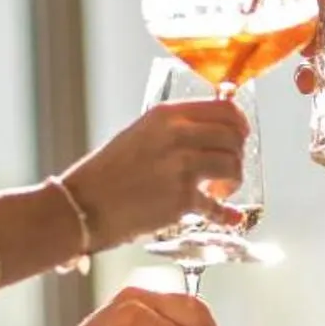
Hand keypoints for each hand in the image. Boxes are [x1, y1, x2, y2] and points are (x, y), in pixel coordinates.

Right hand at [60, 98, 246, 245]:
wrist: (84, 204)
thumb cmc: (109, 171)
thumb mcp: (141, 133)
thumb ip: (176, 129)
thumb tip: (212, 132)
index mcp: (167, 115)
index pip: (225, 109)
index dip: (240, 124)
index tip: (241, 135)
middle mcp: (178, 136)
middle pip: (234, 137)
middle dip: (238, 153)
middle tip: (227, 167)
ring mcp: (182, 167)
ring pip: (233, 167)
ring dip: (232, 181)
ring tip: (217, 190)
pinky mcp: (181, 199)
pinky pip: (218, 207)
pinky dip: (227, 214)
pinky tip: (230, 216)